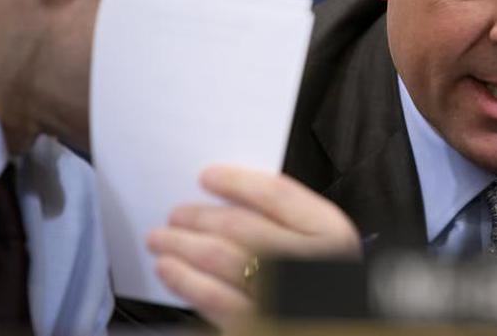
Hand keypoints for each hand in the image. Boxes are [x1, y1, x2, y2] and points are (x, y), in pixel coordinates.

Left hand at [147, 165, 360, 328]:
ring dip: (183, 245)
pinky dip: (185, 281)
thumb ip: (292, 222)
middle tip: (176, 213)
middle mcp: (308, 262)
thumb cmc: (321, 282)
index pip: (278, 195)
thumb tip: (233, 199)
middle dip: (201, 216)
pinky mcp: (258, 324)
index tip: (209, 176)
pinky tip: (170, 270)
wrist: (335, 327)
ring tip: (162, 239)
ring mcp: (282, 295)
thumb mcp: (324, 245)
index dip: (238, 182)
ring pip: (222, 260)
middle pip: (243, 227)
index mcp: (331, 234)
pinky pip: (214, 299)